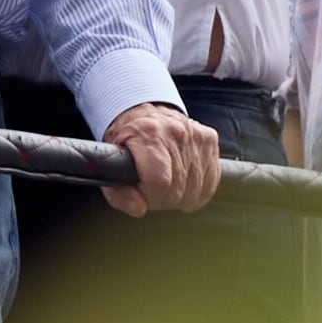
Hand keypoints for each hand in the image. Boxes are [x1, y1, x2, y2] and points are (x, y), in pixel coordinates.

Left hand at [100, 99, 220, 216]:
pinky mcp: (210, 140)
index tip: (141, 191)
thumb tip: (138, 209)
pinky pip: (210, 182)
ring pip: (196, 190)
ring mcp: (196, 135)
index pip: (159, 181)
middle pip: (177, 189)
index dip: (149, 196)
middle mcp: (176, 132)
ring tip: (165, 182)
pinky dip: (196, 190)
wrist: (145, 113)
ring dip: (180, 196)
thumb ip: (118, 192)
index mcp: (147, 133)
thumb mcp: (110, 162)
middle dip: (162, 198)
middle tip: (151, 187)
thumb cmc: (127, 140)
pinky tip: (182, 181)